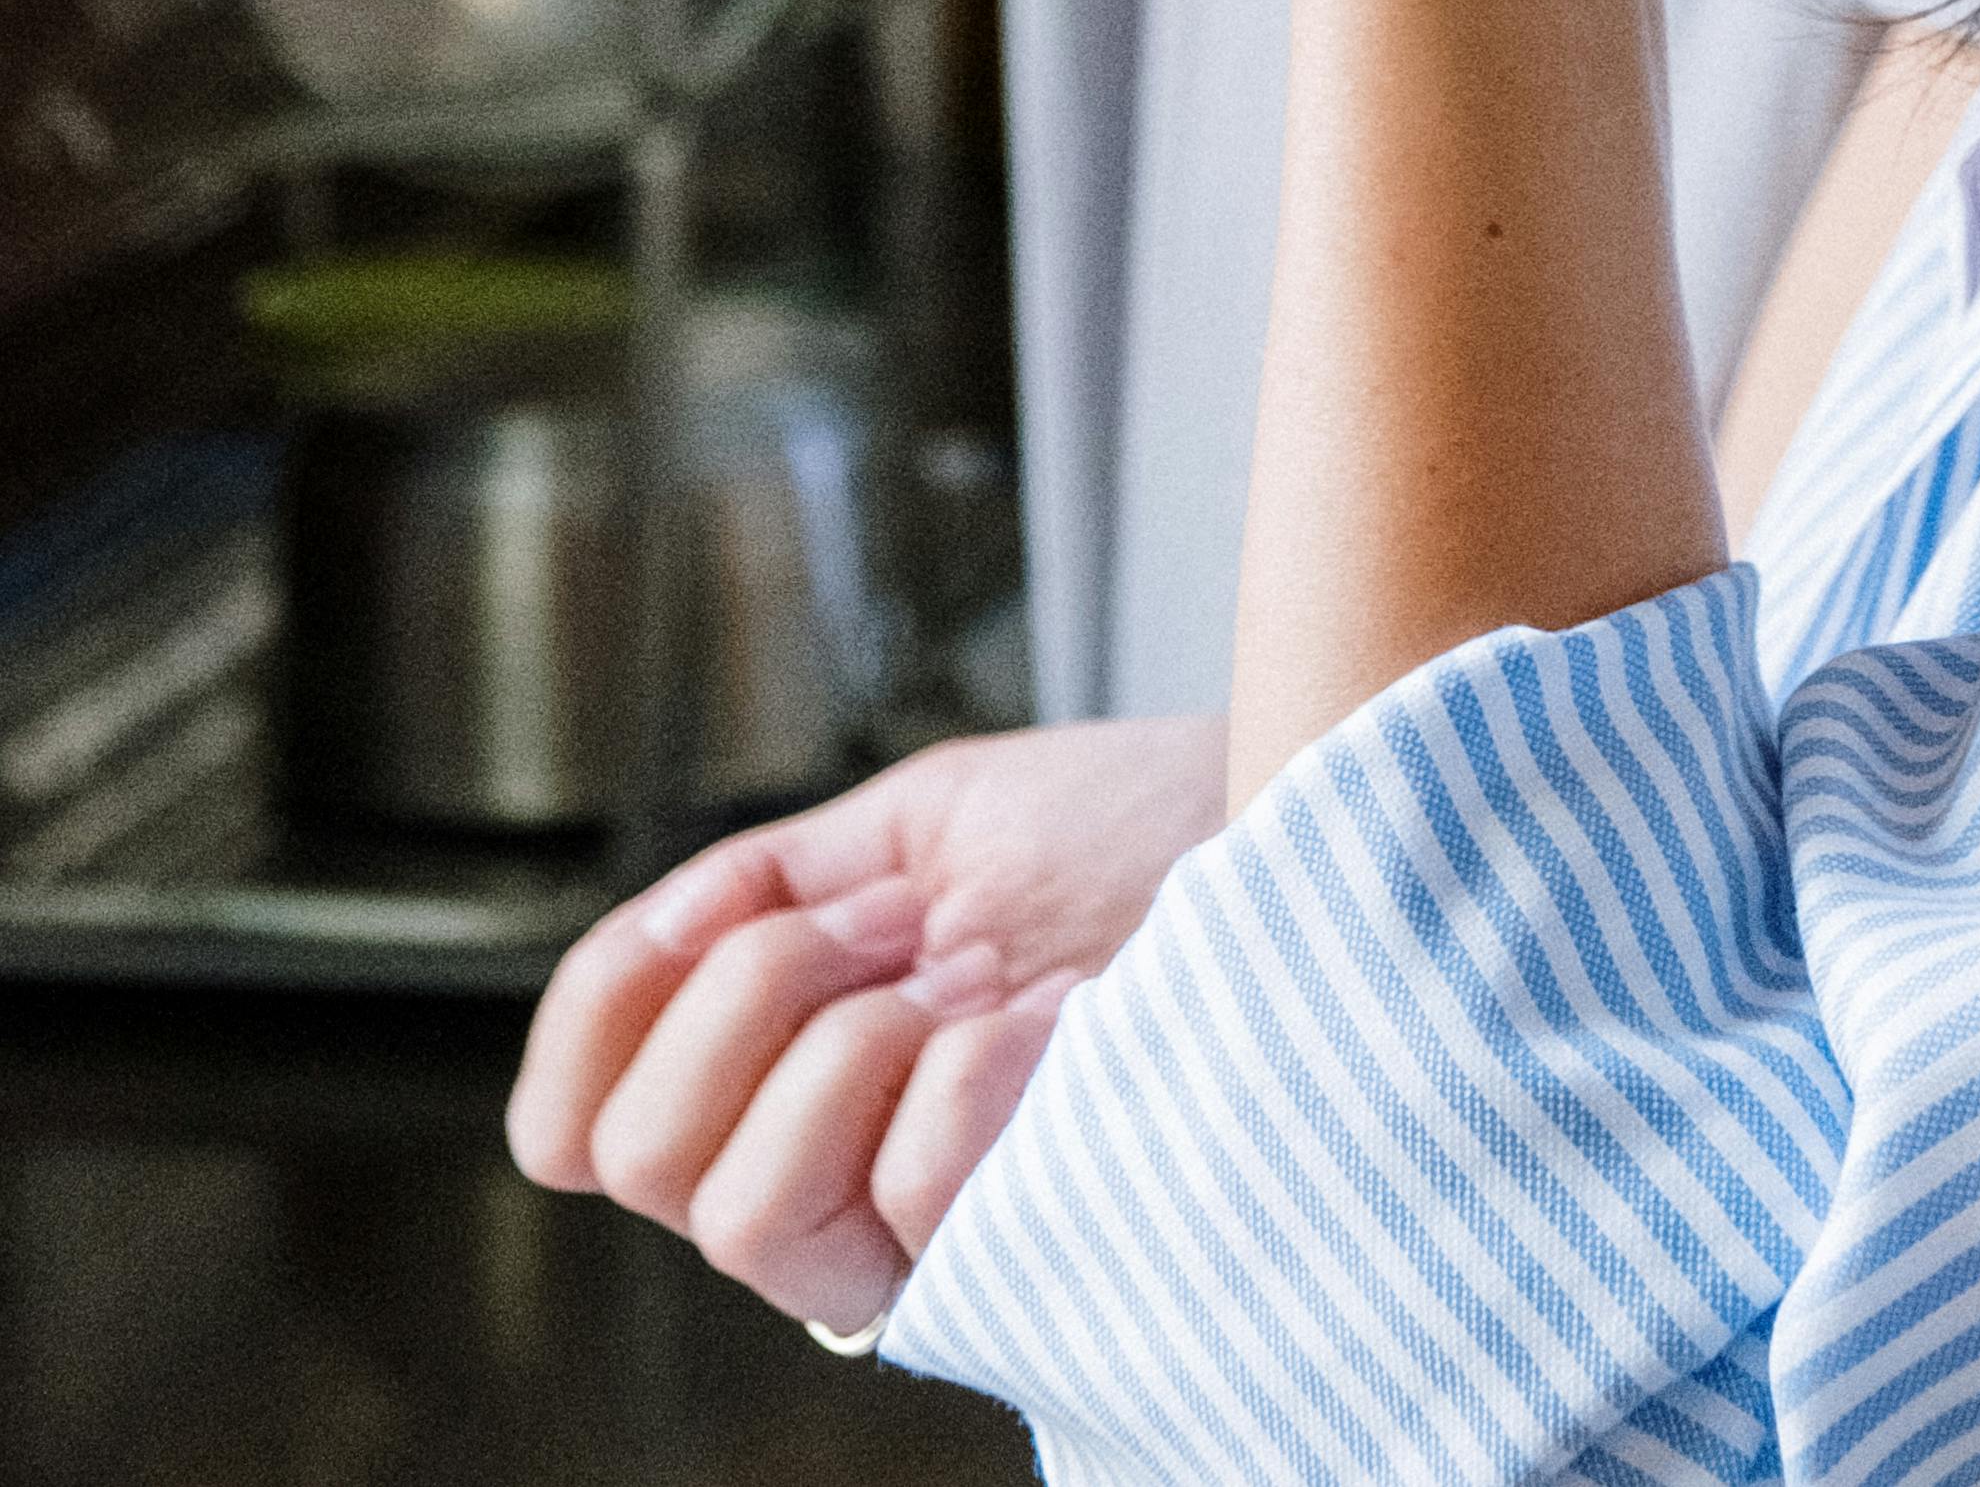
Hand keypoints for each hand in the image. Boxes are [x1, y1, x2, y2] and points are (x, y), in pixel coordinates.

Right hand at [507, 714, 1223, 1332]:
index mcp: (781, 1078)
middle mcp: (827, 1186)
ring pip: (747, 1208)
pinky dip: (977, 1073)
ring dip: (847, 1044)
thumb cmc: (1138, 832)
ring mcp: (919, 1240)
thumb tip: (646, 950)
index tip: (710, 912)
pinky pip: (912, 1190)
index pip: (579, 1122)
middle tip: (887, 929)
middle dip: (748, 993)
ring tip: (969, 985)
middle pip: (645, 1158)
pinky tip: (1062, 1026)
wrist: (1299, 827)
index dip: (590, 1022)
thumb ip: (774, 885)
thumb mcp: (932, 822)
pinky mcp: (1018, 1259)